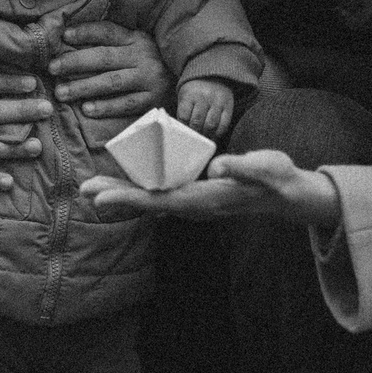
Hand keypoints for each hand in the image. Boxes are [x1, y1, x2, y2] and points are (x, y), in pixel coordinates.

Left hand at [49, 20, 168, 120]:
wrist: (188, 83)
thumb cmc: (153, 63)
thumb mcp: (138, 45)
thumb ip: (114, 41)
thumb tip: (73, 37)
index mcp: (137, 39)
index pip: (108, 32)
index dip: (86, 32)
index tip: (64, 36)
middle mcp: (143, 57)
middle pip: (104, 57)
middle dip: (75, 62)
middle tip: (52, 68)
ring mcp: (149, 79)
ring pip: (111, 82)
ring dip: (84, 87)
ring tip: (61, 92)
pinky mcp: (153, 100)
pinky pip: (126, 104)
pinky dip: (106, 106)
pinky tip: (87, 109)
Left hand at [80, 149, 338, 226]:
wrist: (287, 195)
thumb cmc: (276, 178)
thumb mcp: (264, 168)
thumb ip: (241, 168)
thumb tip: (216, 167)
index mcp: (204, 198)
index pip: (158, 199)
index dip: (128, 197)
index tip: (101, 196)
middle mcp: (194, 205)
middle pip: (148, 202)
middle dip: (116, 196)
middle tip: (84, 190)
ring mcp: (194, 203)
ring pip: (151, 199)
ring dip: (124, 194)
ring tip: (94, 189)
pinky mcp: (196, 196)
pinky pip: (161, 195)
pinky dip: (140, 190)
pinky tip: (126, 186)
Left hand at [175, 76, 236, 137]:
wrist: (212, 75)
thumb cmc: (194, 92)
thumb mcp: (185, 97)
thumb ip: (183, 113)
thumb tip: (182, 133)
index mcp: (190, 94)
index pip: (184, 117)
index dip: (183, 128)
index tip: (183, 135)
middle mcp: (204, 97)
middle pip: (197, 122)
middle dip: (194, 134)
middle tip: (193, 141)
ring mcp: (218, 101)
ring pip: (211, 125)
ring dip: (206, 135)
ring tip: (203, 140)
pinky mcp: (228, 105)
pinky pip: (224, 124)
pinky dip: (218, 134)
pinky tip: (213, 136)